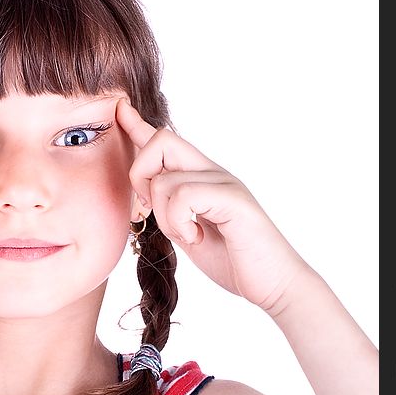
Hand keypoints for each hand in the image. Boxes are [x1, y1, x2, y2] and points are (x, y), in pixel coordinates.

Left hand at [116, 98, 308, 311]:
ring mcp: (225, 183)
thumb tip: (145, 196)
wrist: (275, 285)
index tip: (120, 109)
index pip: (165, 142)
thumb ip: (170, 210)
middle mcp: (214, 173)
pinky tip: (195, 237)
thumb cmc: (234, 261)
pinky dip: (179, 222)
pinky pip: (184, 195)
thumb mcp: (189, 232)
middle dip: (139, 174)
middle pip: (162, 140)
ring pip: (165, 180)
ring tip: (187, 235)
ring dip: (164, 216)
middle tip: (150, 211)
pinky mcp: (234, 199)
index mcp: (202, 178)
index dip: (138, 125)